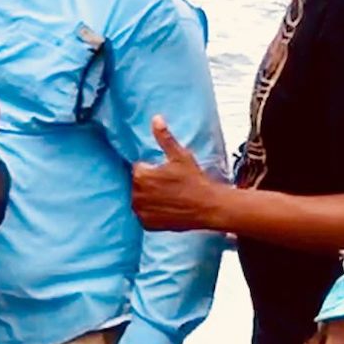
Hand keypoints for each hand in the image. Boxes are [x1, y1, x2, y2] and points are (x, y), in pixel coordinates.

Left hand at [131, 115, 225, 231]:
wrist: (208, 207)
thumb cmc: (194, 180)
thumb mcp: (180, 156)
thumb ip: (164, 138)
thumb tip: (156, 118)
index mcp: (141, 176)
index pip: (137, 168)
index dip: (150, 169)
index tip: (162, 171)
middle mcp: (136, 195)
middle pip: (135, 185)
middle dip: (147, 183)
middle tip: (167, 184)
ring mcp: (140, 212)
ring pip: (138, 200)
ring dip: (147, 197)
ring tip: (167, 196)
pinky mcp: (146, 224)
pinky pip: (143, 215)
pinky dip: (150, 212)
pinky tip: (165, 207)